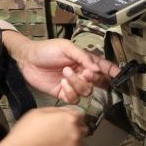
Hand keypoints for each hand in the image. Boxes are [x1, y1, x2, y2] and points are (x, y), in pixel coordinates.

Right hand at [0, 107, 86, 145]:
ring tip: (55, 144)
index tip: (68, 122)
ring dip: (72, 142)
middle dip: (73, 130)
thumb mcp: (38, 112)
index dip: (72, 118)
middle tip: (60, 134)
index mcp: (69, 118)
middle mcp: (76, 132)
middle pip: (82, 128)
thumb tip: (66, 111)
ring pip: (80, 142)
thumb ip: (57, 110)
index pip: (81, 115)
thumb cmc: (24, 135)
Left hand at [3, 33, 119, 103]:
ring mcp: (73, 84)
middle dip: (91, 78)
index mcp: (85, 60)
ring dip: (77, 83)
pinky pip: (74, 99)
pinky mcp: (63, 93)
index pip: (104, 67)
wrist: (27, 60)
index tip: (118, 75)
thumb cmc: (46, 49)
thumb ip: (83, 57)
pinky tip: (62, 83)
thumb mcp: (67, 47)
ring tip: (65, 74)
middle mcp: (81, 73)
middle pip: (97, 82)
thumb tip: (96, 69)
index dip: (113, 72)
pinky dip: (69, 92)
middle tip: (83, 71)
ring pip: (86, 92)